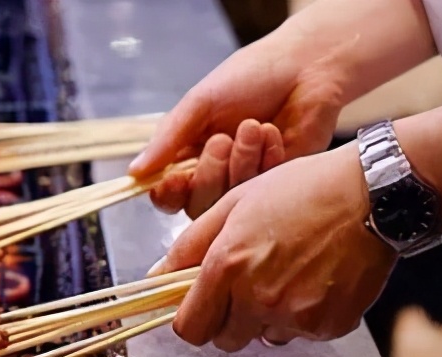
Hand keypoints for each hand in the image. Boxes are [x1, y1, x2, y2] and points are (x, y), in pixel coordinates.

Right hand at [129, 30, 347, 216]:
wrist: (306, 68)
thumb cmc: (251, 76)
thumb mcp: (201, 102)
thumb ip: (168, 138)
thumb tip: (134, 172)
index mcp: (190, 154)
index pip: (169, 192)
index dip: (168, 193)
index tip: (173, 180)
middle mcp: (216, 174)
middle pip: (197, 204)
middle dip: (209, 174)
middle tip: (223, 140)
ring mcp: (246, 182)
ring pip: (229, 201)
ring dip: (240, 162)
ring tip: (254, 127)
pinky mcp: (276, 184)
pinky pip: (261, 191)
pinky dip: (265, 159)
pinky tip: (273, 133)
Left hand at [151, 144, 397, 350]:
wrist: (374, 193)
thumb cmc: (304, 189)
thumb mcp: (236, 202)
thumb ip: (191, 244)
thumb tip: (157, 276)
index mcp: (229, 266)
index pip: (190, 329)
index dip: (192, 319)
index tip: (201, 306)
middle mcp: (259, 297)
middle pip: (225, 340)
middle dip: (230, 319)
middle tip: (250, 285)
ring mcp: (296, 316)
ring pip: (266, 336)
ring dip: (270, 316)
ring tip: (291, 273)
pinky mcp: (329, 326)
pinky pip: (303, 334)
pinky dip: (306, 315)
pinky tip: (319, 279)